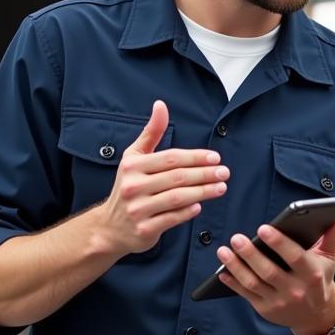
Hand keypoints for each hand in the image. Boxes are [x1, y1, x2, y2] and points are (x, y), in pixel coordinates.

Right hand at [97, 100, 229, 256]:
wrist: (109, 227)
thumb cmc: (129, 186)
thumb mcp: (134, 157)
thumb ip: (151, 132)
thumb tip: (161, 105)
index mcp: (133, 166)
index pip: (171, 158)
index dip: (196, 157)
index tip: (216, 157)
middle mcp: (133, 186)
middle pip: (177, 177)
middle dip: (205, 174)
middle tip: (224, 172)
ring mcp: (138, 209)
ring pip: (177, 198)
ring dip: (203, 192)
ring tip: (221, 188)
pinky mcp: (145, 229)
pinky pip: (172, 218)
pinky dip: (188, 212)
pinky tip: (200, 206)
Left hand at [215, 217, 334, 334]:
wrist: (317, 315)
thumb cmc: (321, 278)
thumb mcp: (330, 258)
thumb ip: (332, 237)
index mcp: (312, 274)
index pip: (295, 257)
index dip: (278, 243)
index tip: (262, 228)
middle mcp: (296, 290)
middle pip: (269, 271)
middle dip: (251, 254)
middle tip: (236, 238)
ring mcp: (280, 302)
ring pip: (254, 283)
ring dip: (236, 267)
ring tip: (223, 251)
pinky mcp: (266, 310)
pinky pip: (246, 295)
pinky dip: (232, 283)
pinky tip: (222, 270)